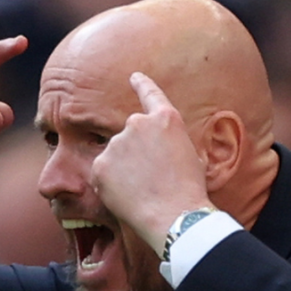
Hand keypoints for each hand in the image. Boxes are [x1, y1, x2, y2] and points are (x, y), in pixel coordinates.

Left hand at [90, 72, 212, 254]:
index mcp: (165, 119)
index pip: (150, 94)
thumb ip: (168, 142)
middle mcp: (137, 123)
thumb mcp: (190, 155)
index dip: (141, 84)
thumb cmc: (189, 191)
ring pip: (114, 156)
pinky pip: (102, 174)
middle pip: (129, 135)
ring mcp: (117, 143)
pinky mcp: (100, 164)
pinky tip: (128, 197)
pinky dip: (110, 185)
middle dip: (134, 153)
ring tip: (143, 190)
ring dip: (123, 170)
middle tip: (150, 178)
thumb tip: (156, 150)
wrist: (175, 214)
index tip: (133, 76)